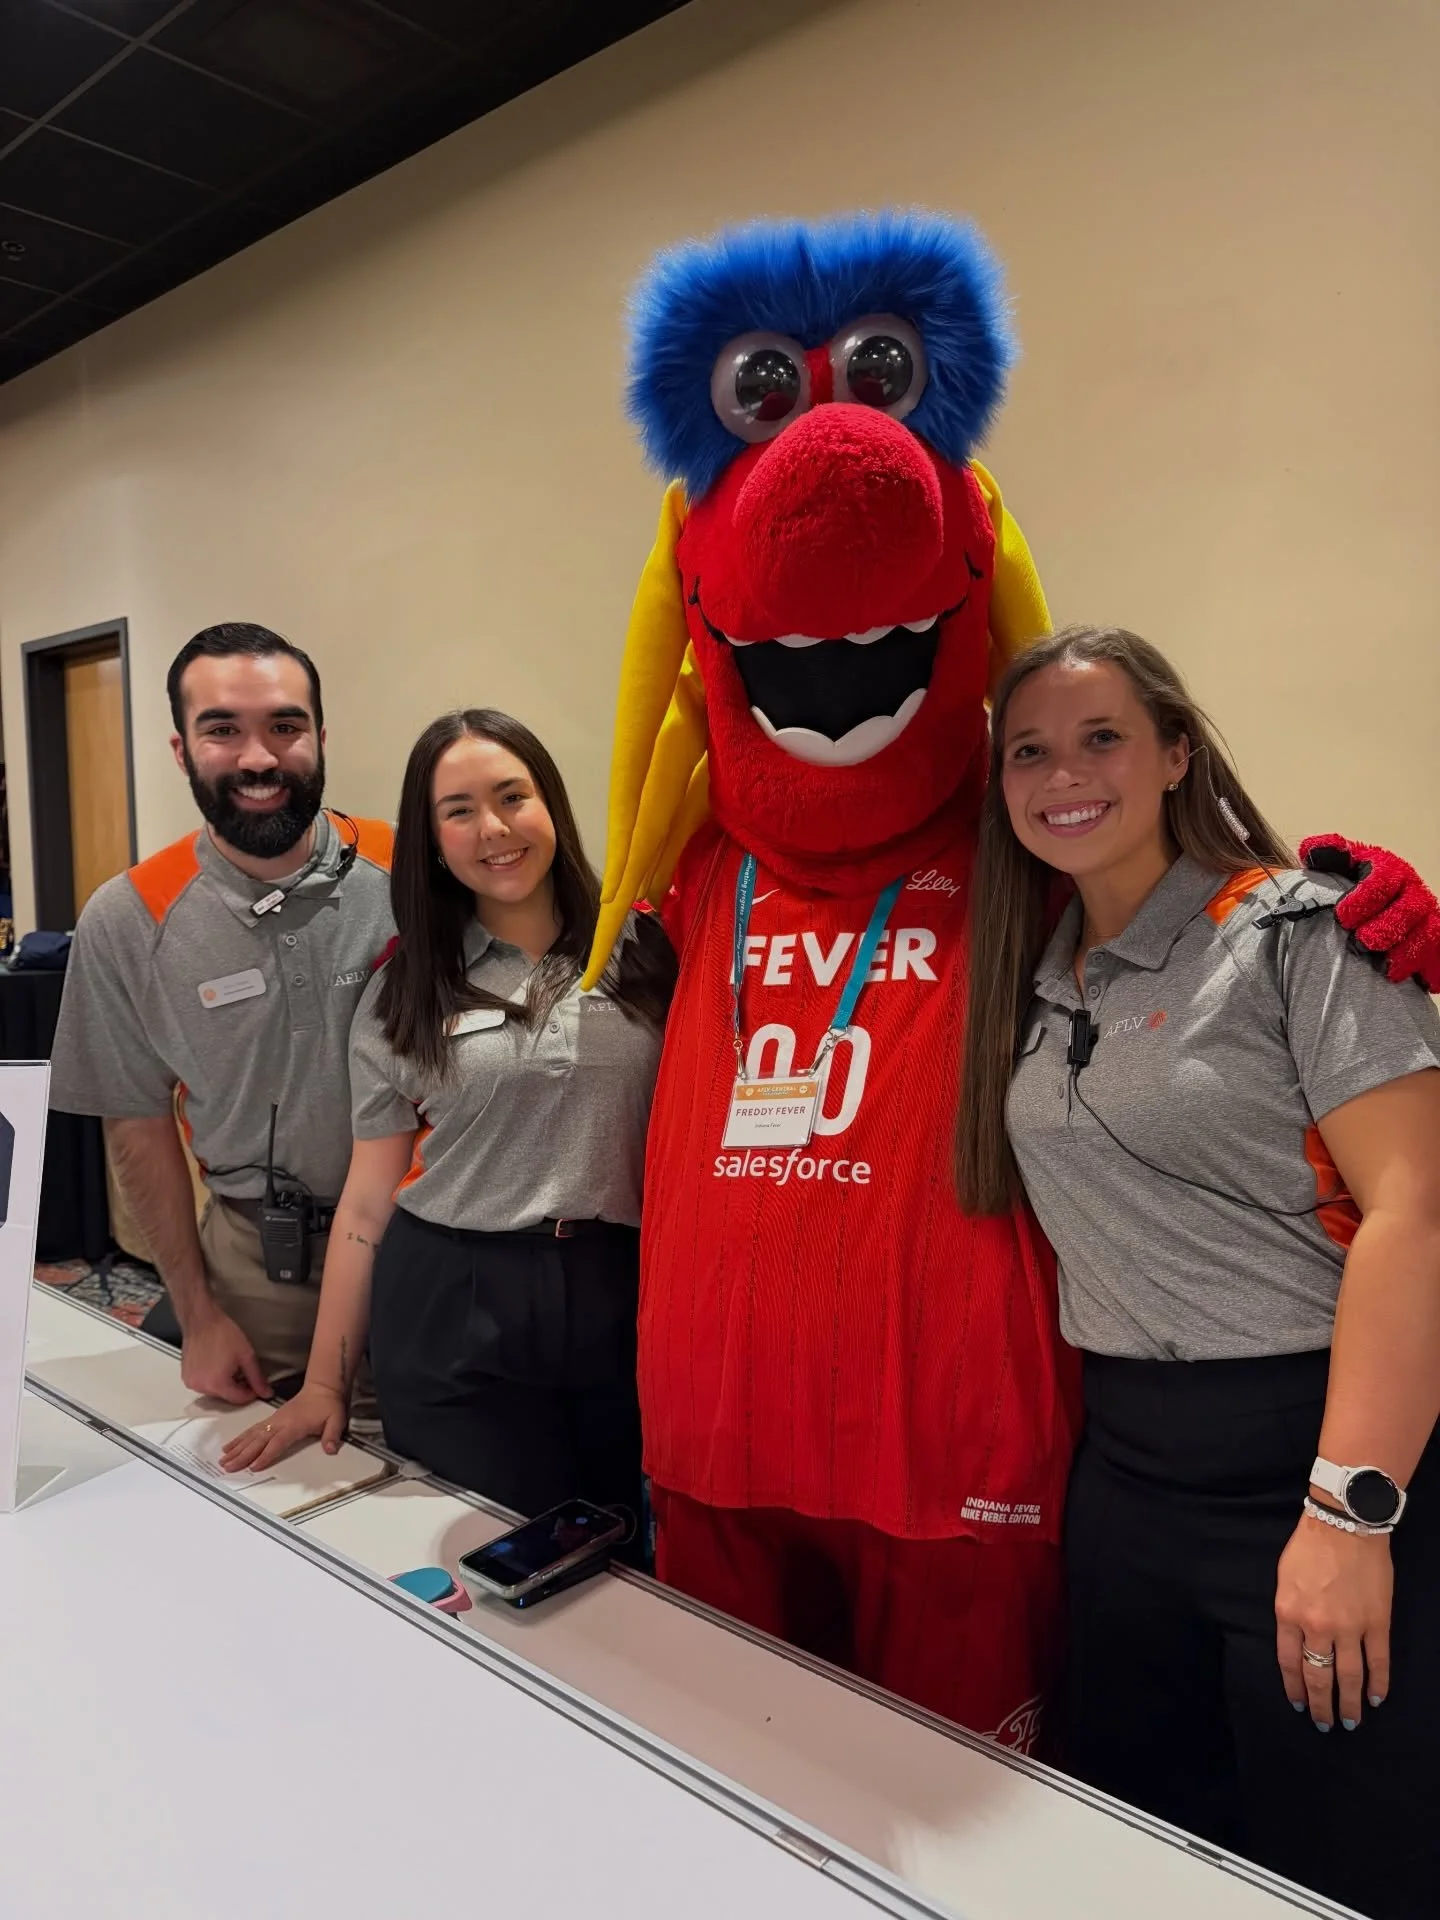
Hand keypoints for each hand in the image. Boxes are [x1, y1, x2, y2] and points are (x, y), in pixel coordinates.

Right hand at [180, 1306, 269, 1404]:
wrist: (201, 1320)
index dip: (251, 1393)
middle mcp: (201, 1387)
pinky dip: (213, 1379)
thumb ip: (257, 1377)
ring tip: (230, 1366)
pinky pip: (204, 1384)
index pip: (239, 1399)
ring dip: (225, 1384)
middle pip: (226, 1396)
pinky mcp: (186, 1376)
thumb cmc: (221, 1333)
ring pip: (214, 1392)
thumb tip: (265, 1392)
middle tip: (244, 1372)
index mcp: (216, 1384)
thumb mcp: (246, 1355)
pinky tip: (218, 1365)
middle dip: (238, 1388)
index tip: (256, 1386)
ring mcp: (191, 1382)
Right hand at [219, 1383, 347, 1473]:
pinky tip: (231, 1446)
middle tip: (229, 1467)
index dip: (266, 1455)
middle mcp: (280, 1422)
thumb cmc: (328, 1404)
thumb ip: (333, 1435)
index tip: (254, 1467)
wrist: (323, 1388)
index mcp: (294, 1424)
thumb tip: (331, 1449)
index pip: (277, 1442)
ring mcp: (274, 1420)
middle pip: (258, 1440)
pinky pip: (252, 1430)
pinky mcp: (271, 1419)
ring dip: (237, 1448)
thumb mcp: (337, 1419)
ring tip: (223, 1460)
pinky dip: (240, 1439)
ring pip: (252, 1435)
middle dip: (243, 1455)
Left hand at [1275, 1510, 1392, 1731]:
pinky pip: (1378, 1662)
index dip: (1295, 1688)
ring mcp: (1349, 1627)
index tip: (1299, 1704)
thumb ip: (1289, 1613)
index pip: (1289, 1663)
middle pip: (1318, 1677)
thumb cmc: (1309, 1547)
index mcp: (1288, 1614)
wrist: (1344, 1525)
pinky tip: (1376, 1699)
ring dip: (1349, 1704)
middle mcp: (1317, 1627)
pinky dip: (1378, 1684)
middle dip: (1321, 1705)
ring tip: (1350, 1722)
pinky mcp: (1376, 1623)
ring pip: (1348, 1677)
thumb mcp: (1284, 1580)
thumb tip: (1297, 1641)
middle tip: (1324, 1725)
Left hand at [1301, 834, 1439, 989]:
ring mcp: (1426, 918)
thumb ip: (1328, 854)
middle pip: (1410, 909)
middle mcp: (1412, 892)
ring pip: (1429, 934)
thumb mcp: (1341, 866)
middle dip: (1386, 928)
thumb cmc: (1354, 888)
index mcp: (1389, 870)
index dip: (1365, 898)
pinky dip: (1427, 968)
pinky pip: (1437, 955)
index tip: (1343, 916)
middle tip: (1360, 943)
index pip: (1383, 879)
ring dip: (1406, 952)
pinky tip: (1409, 979)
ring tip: (1382, 967)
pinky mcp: (1433, 942)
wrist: (1372, 909)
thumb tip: (1312, 851)